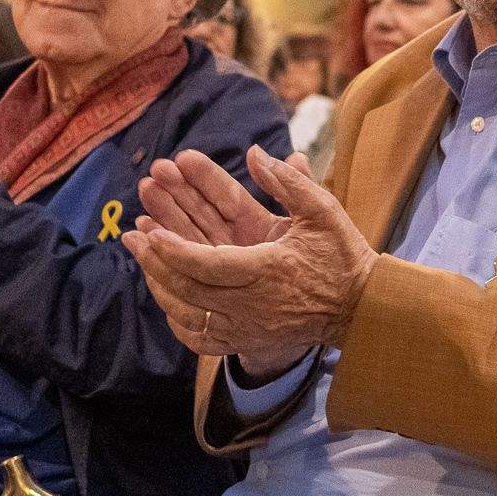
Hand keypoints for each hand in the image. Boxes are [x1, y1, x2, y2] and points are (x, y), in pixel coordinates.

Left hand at [122, 145, 376, 373]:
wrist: (362, 309)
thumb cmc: (342, 256)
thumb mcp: (322, 211)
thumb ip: (287, 182)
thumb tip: (253, 152)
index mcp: (269, 269)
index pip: (208, 263)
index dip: (175, 249)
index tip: (151, 232)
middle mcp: (254, 304)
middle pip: (190, 288)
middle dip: (157, 261)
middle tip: (134, 236)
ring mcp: (250, 328)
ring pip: (190, 314)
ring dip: (160, 286)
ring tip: (140, 259)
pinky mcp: (249, 343)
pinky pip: (203, 339)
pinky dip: (180, 320)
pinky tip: (166, 299)